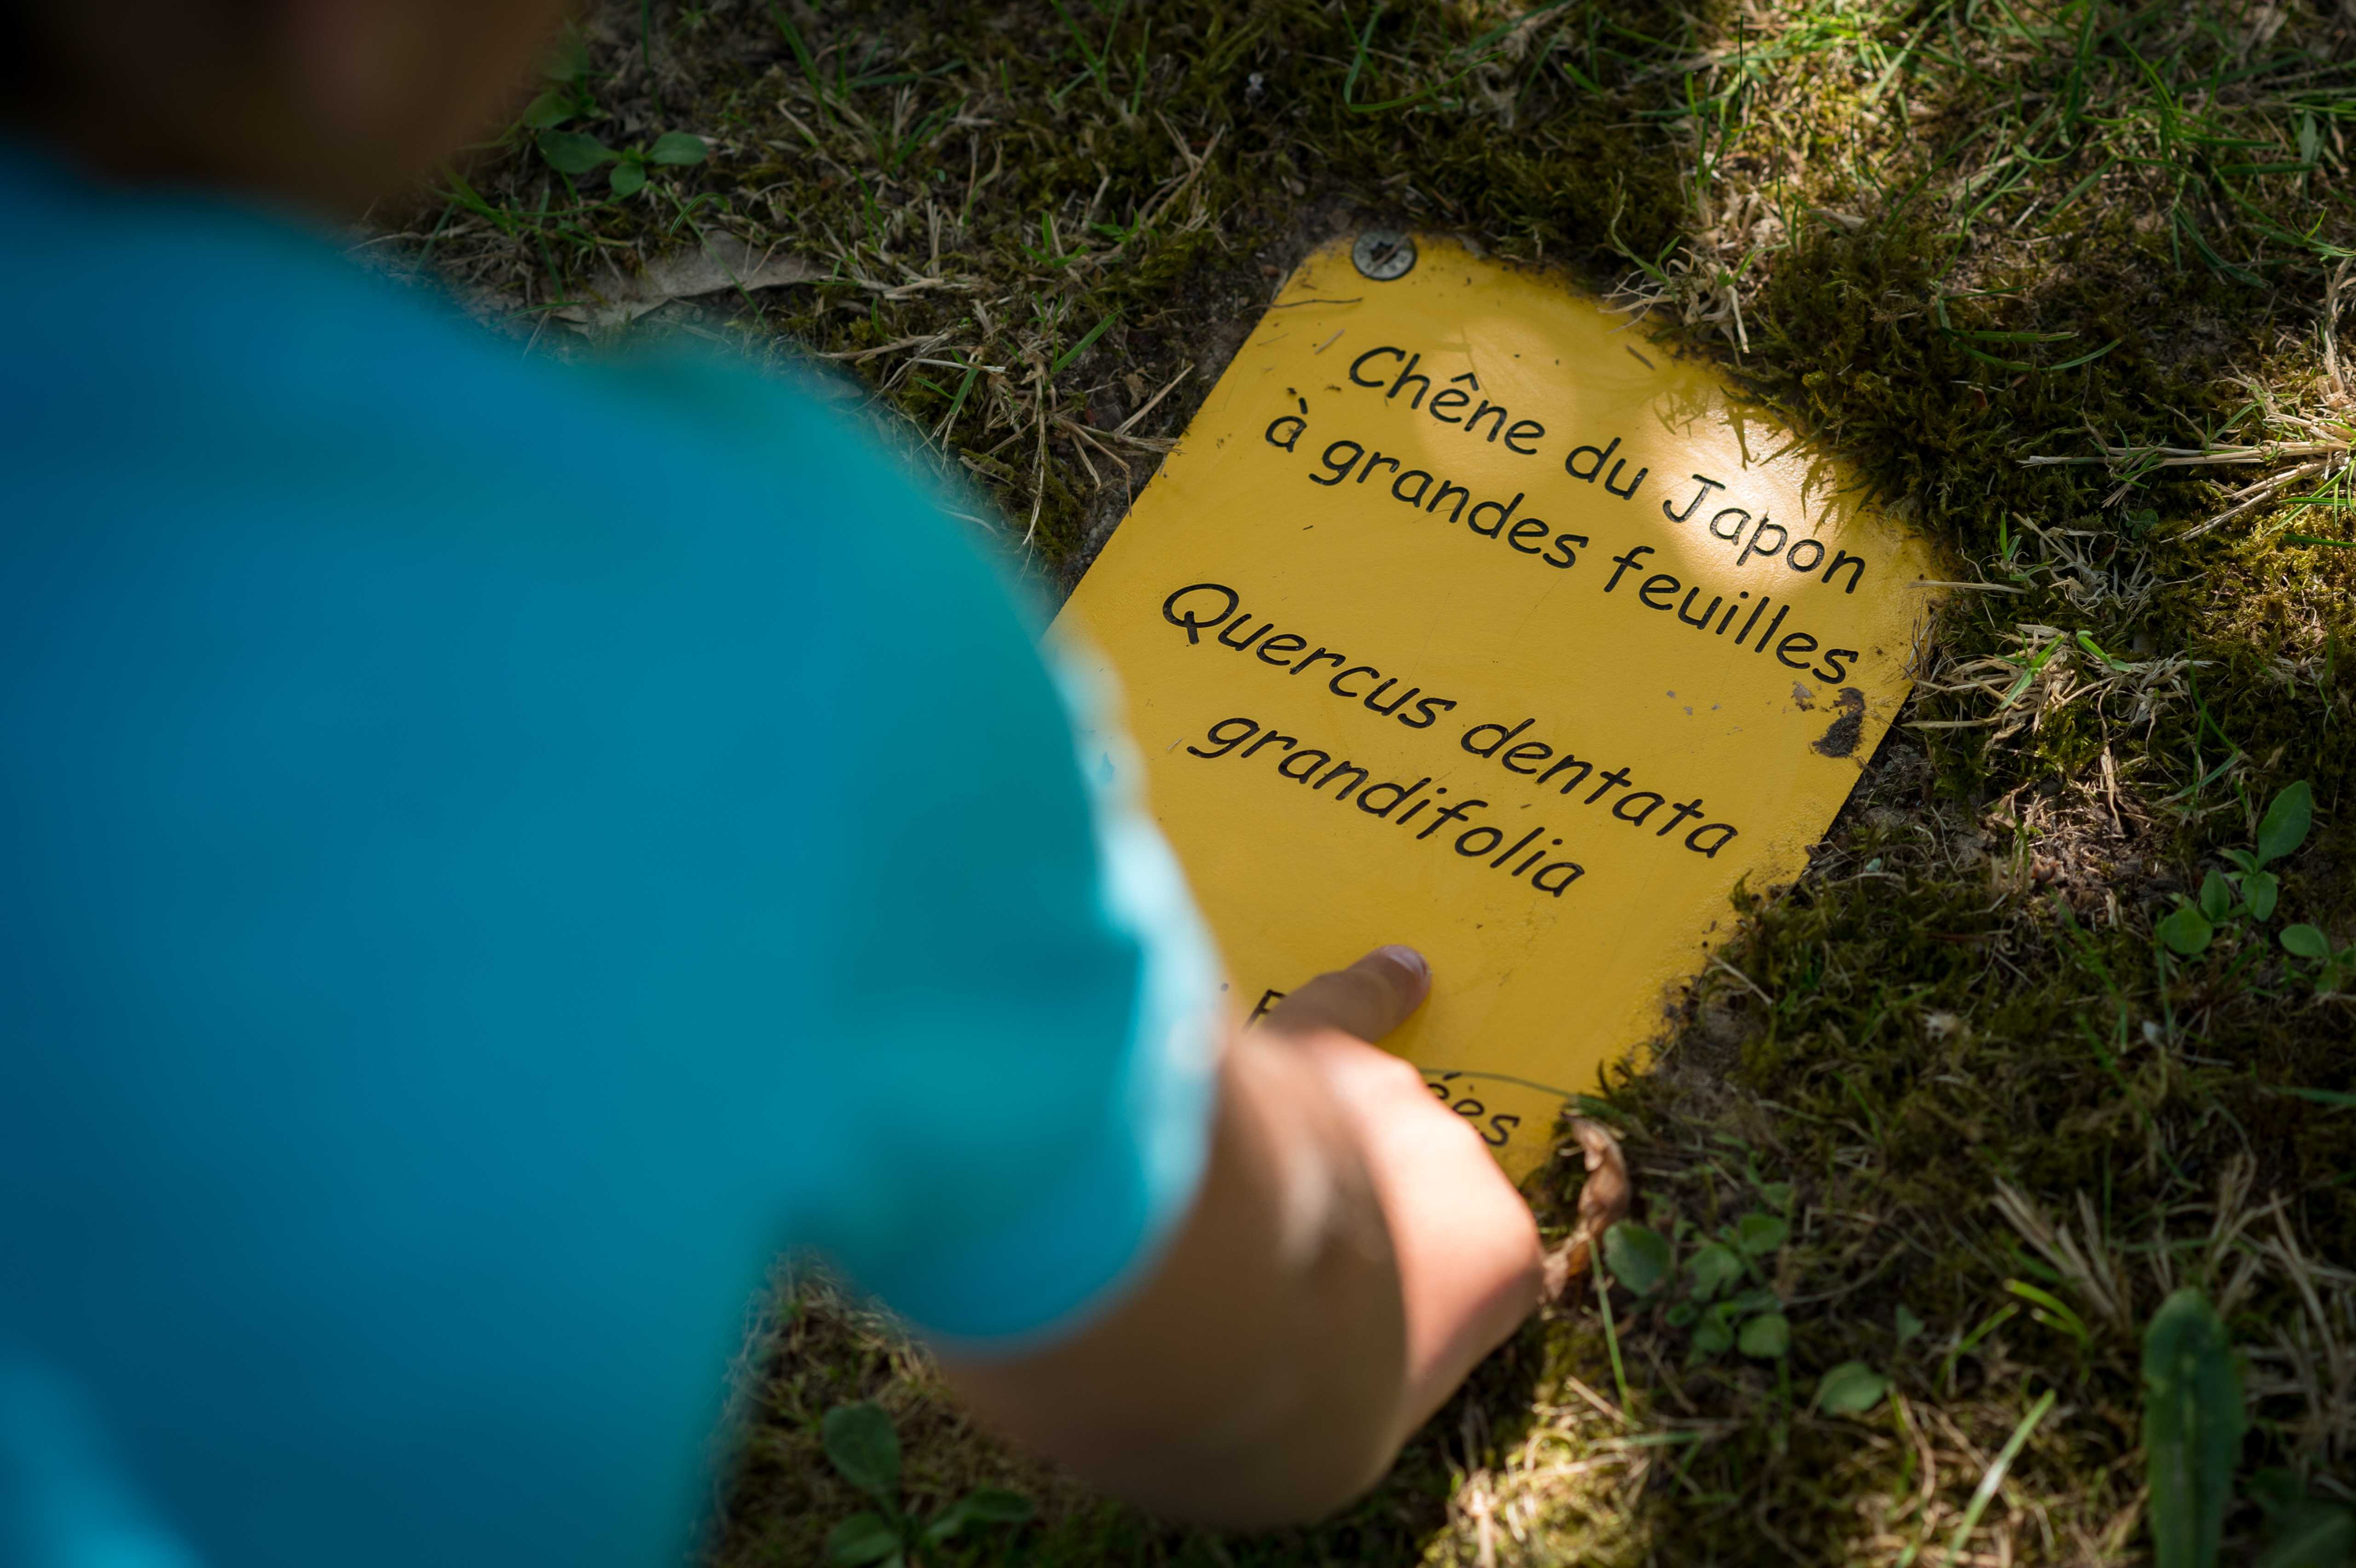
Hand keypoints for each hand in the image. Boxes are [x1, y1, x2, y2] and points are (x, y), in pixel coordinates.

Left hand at [1264, 947, 1544, 1429]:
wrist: (1231, 1319)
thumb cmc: (1286, 1409)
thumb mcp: (1337, 1427)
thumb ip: (1343, 1377)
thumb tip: (1295, 1377)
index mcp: (1501, 1268)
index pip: (1467, 1267)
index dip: (1394, 1296)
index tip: (1354, 1319)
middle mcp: (1463, 1170)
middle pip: (1393, 1190)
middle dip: (1337, 1225)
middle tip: (1261, 1273)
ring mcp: (1396, 1106)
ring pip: (1350, 1119)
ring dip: (1302, 1149)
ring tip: (1236, 1194)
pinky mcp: (1324, 1052)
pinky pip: (1351, 1013)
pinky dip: (1367, 994)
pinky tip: (1396, 973)